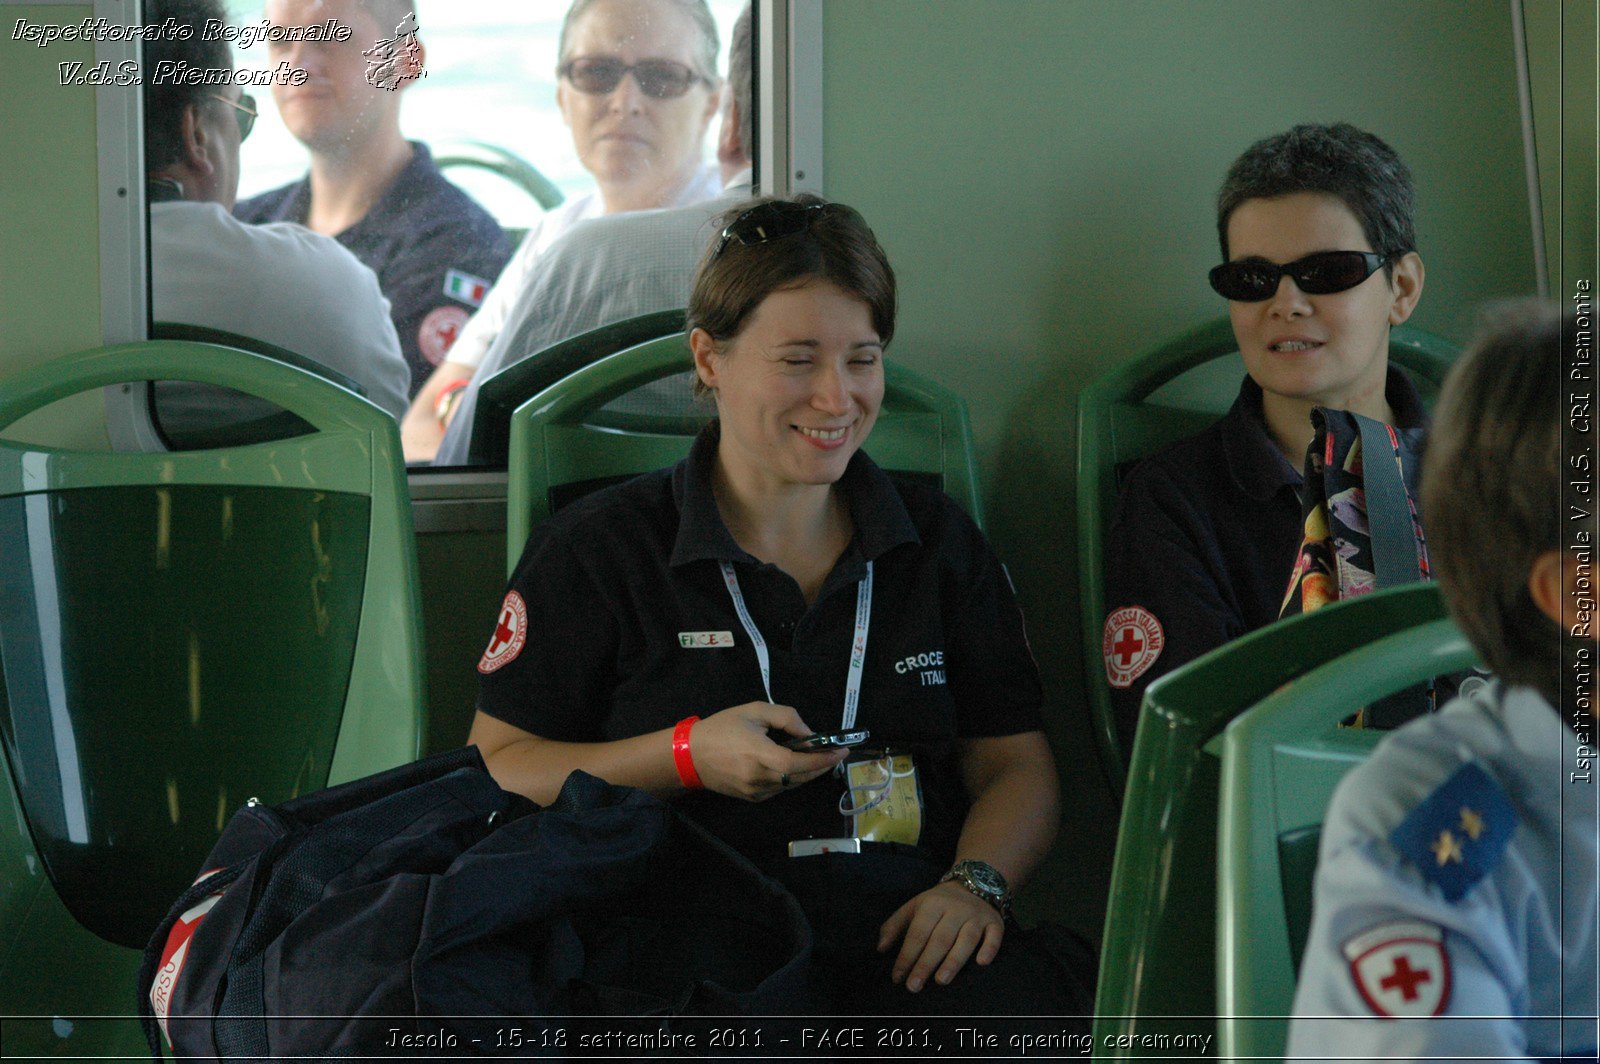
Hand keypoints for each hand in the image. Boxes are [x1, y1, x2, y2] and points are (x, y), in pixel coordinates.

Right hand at [688, 702, 848, 800]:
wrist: (690, 755)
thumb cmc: (721, 728)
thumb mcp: (753, 711)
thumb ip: (785, 718)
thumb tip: (809, 734)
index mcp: (759, 754)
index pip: (798, 763)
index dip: (822, 759)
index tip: (840, 750)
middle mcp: (759, 778)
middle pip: (800, 777)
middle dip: (821, 766)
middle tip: (835, 754)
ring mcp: (755, 792)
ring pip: (792, 784)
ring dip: (808, 773)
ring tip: (818, 758)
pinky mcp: (752, 798)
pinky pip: (780, 789)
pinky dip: (791, 778)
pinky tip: (794, 766)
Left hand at [877, 880, 1004, 991]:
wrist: (973, 882)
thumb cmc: (938, 902)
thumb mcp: (914, 907)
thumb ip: (894, 925)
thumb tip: (880, 949)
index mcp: (932, 904)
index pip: (917, 933)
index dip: (907, 956)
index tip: (897, 977)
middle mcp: (955, 909)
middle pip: (940, 939)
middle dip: (926, 964)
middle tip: (914, 986)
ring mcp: (976, 915)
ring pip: (966, 939)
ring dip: (954, 960)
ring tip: (941, 981)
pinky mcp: (995, 922)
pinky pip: (994, 936)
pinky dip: (989, 949)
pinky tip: (981, 963)